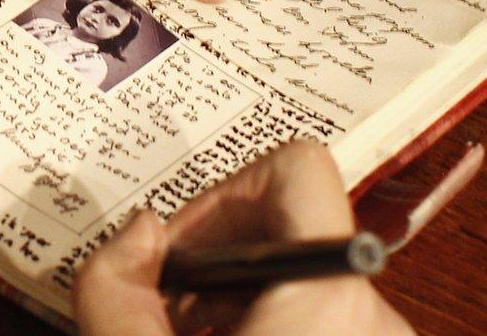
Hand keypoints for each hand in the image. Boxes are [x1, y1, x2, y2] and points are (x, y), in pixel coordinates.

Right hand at [73, 141, 413, 334]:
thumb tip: (137, 233)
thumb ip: (114, 287)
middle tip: (167, 315)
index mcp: (327, 294)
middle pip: (283, 227)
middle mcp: (372, 310)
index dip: (222, 192)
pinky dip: (259, 324)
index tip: (180, 250)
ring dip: (229, 302)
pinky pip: (313, 312)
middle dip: (211, 263)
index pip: (297, 167)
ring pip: (292, 278)